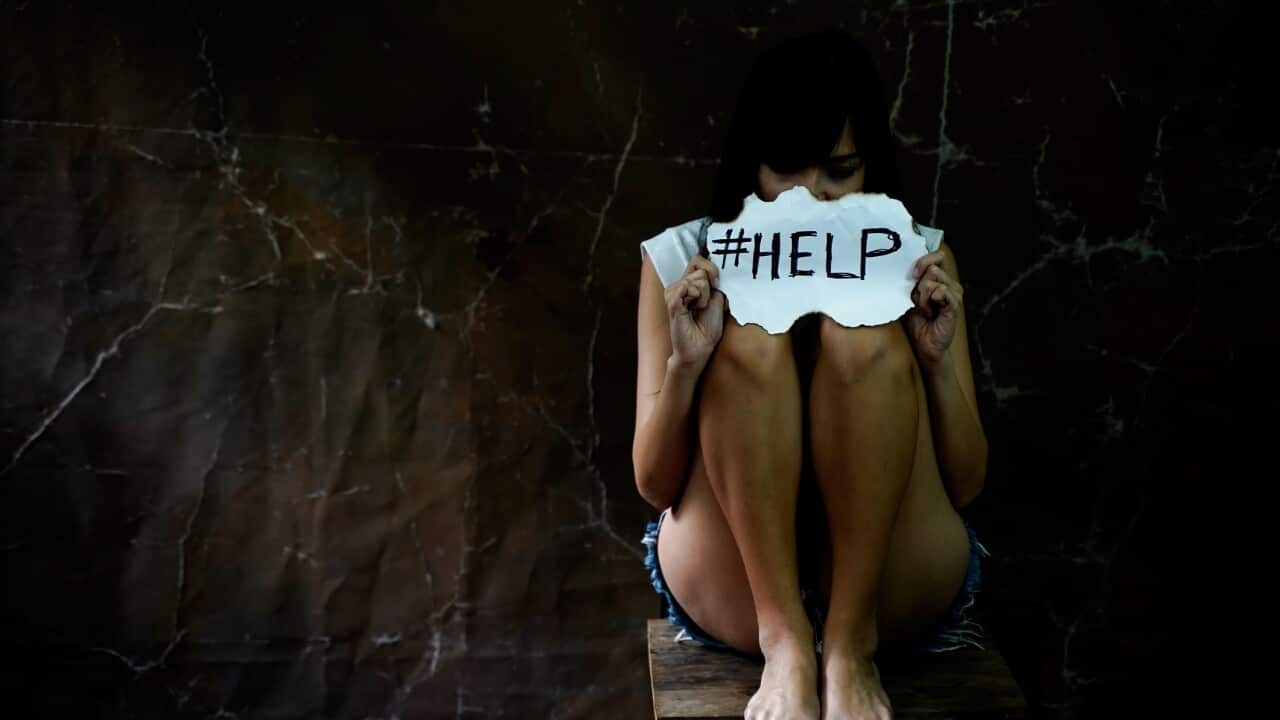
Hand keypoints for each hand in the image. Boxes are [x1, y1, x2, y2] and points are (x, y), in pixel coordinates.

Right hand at [665, 256, 727, 370]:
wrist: (700, 348)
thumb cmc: (708, 328)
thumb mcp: (718, 299)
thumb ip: (714, 282)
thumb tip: (714, 264)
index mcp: (689, 284)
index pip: (698, 260)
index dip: (712, 269)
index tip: (717, 286)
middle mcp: (679, 286)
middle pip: (699, 268)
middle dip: (709, 286)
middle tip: (704, 304)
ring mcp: (673, 293)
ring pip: (696, 278)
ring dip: (704, 296)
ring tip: (698, 310)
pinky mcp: (672, 301)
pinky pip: (687, 286)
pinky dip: (697, 298)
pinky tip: (692, 310)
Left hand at [903, 249, 961, 366]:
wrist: (924, 344)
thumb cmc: (917, 321)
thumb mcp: (910, 297)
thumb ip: (912, 281)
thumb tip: (908, 267)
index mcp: (940, 279)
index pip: (937, 256)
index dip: (923, 262)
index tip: (912, 275)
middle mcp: (950, 283)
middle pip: (932, 269)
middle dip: (919, 286)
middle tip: (919, 302)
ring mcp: (954, 294)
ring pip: (933, 281)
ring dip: (923, 297)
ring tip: (925, 309)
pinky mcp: (955, 305)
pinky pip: (941, 292)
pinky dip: (931, 301)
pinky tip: (931, 312)